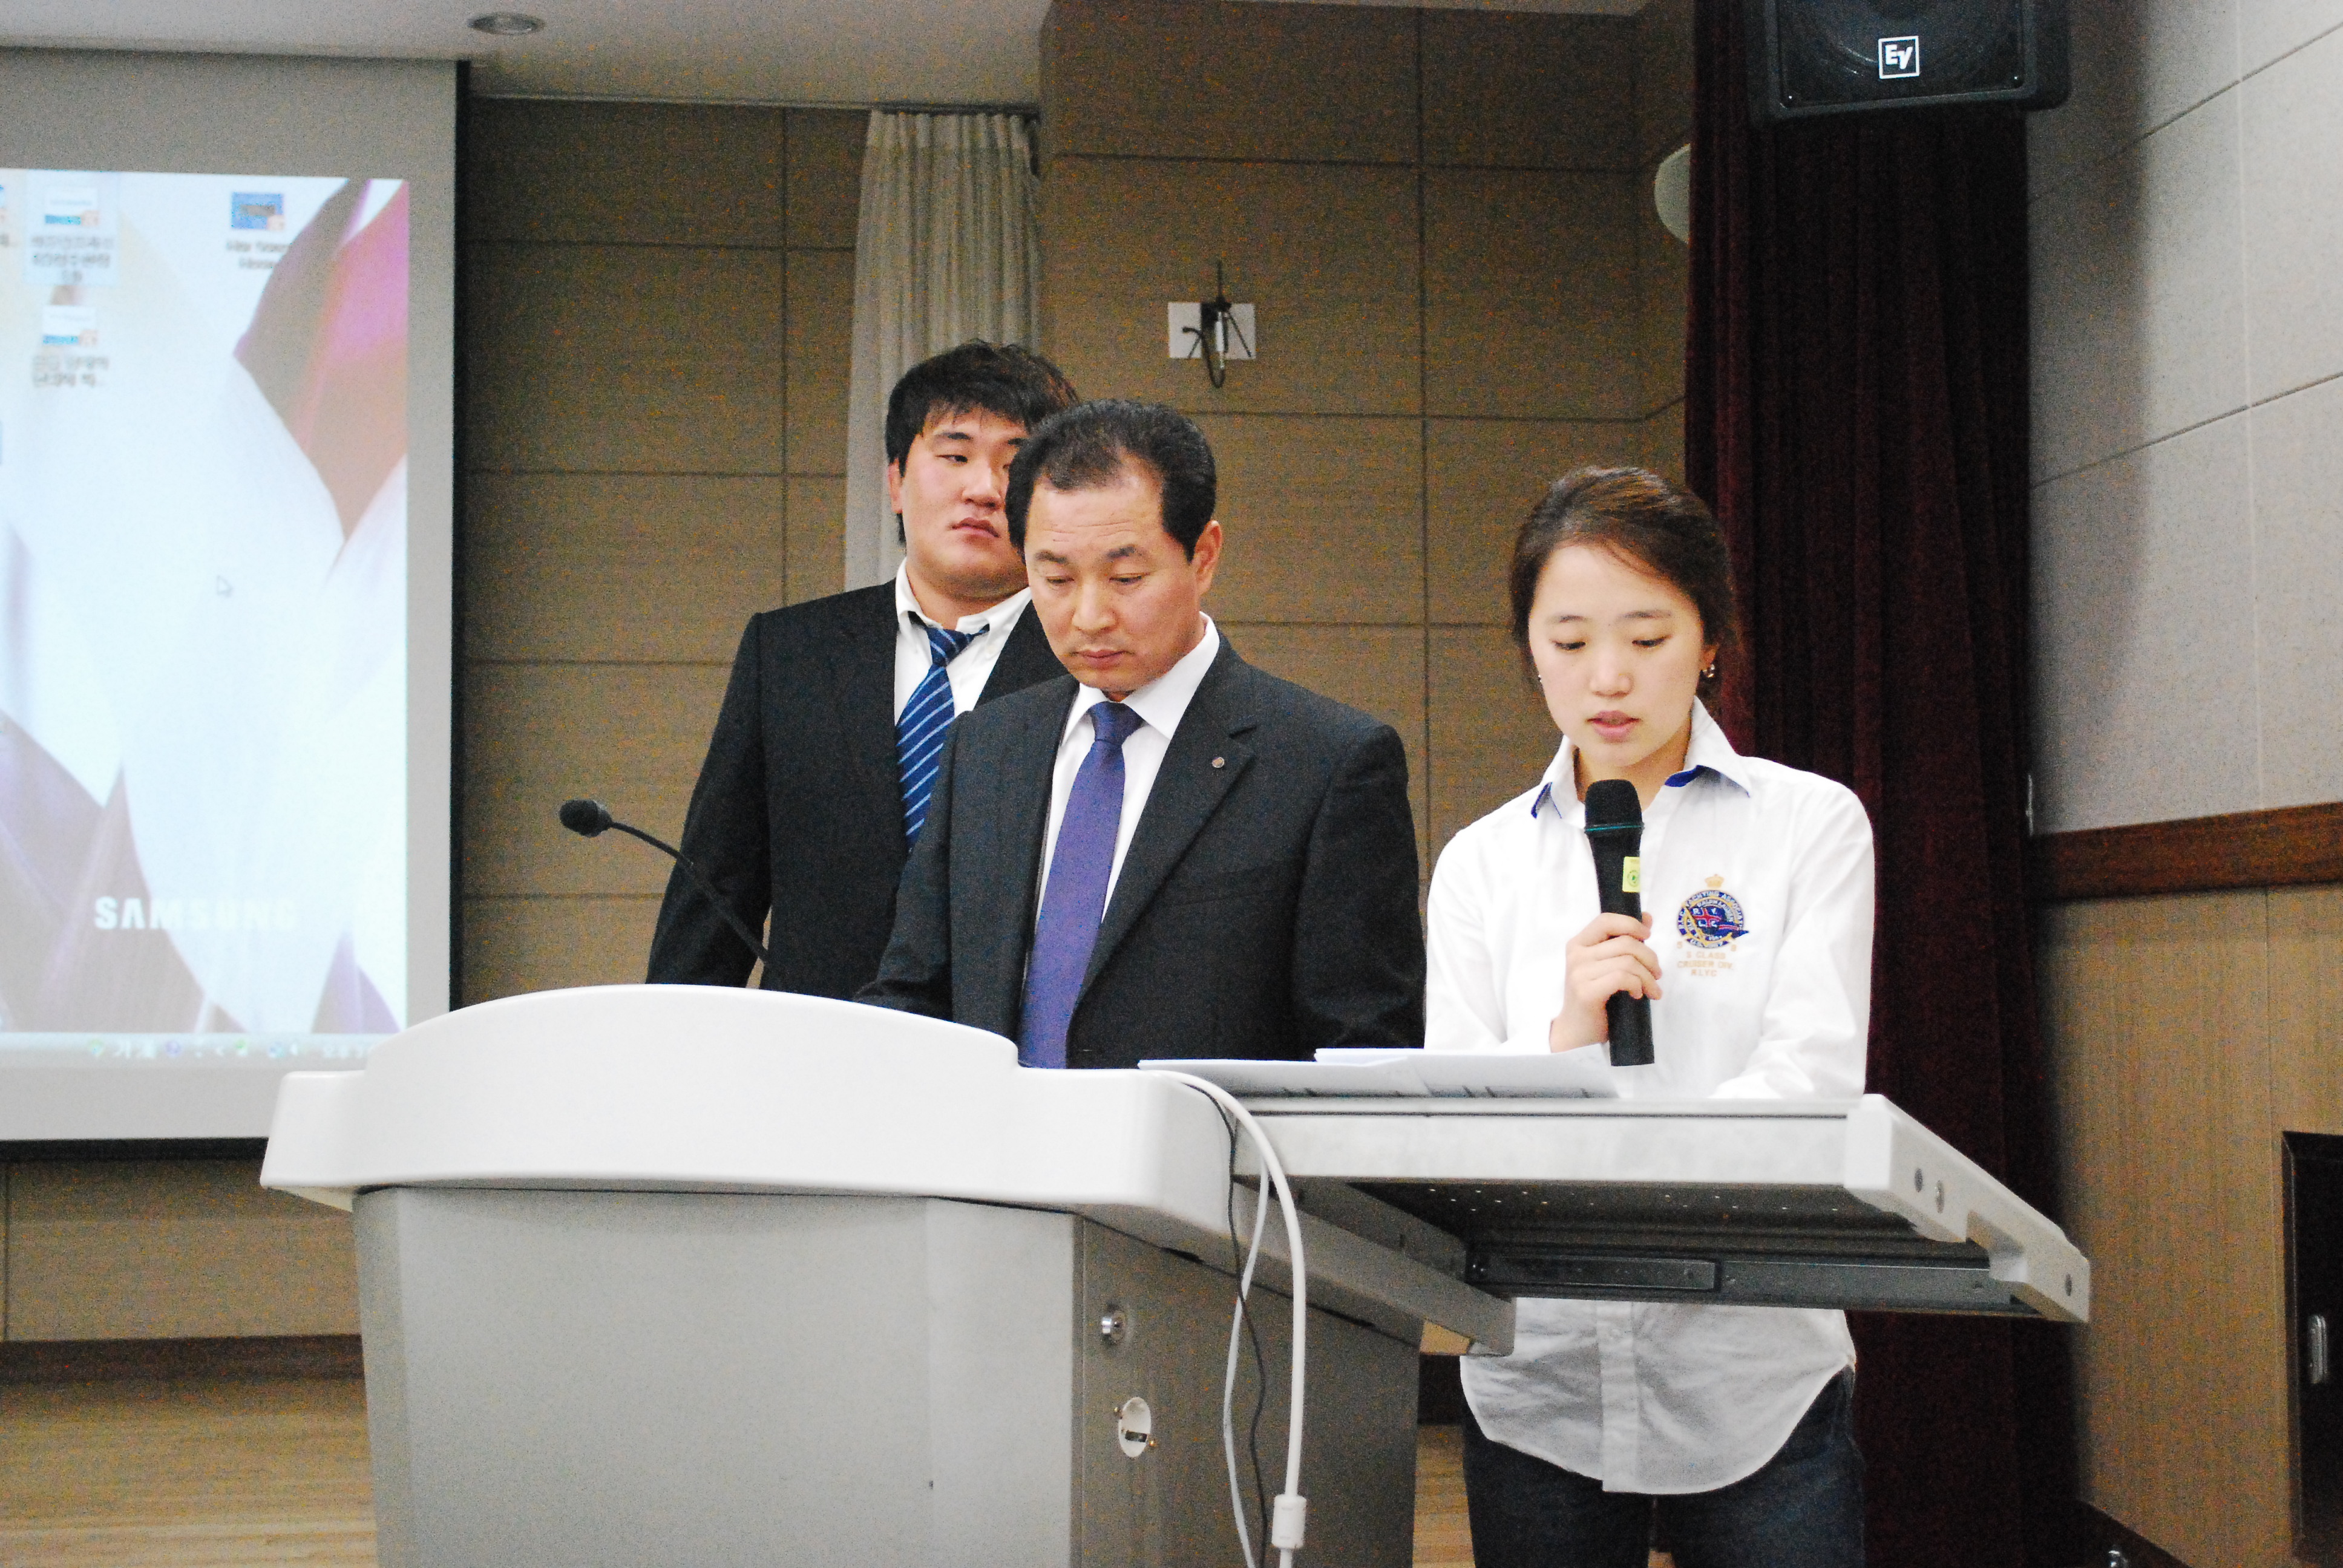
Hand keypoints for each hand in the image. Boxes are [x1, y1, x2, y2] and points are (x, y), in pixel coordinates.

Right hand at [1549, 912, 1660, 1051]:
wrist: (1576, 1031)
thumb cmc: (1596, 998)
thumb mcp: (1609, 965)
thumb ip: (1624, 941)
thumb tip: (1647, 917)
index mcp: (1578, 944)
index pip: (1606, 920)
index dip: (1631, 924)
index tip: (1647, 936)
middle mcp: (1576, 955)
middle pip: (1625, 943)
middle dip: (1649, 958)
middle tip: (1657, 974)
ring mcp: (1579, 973)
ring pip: (1627, 962)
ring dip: (1648, 977)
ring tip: (1652, 989)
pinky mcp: (1586, 992)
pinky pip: (1622, 978)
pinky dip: (1637, 985)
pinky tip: (1638, 995)